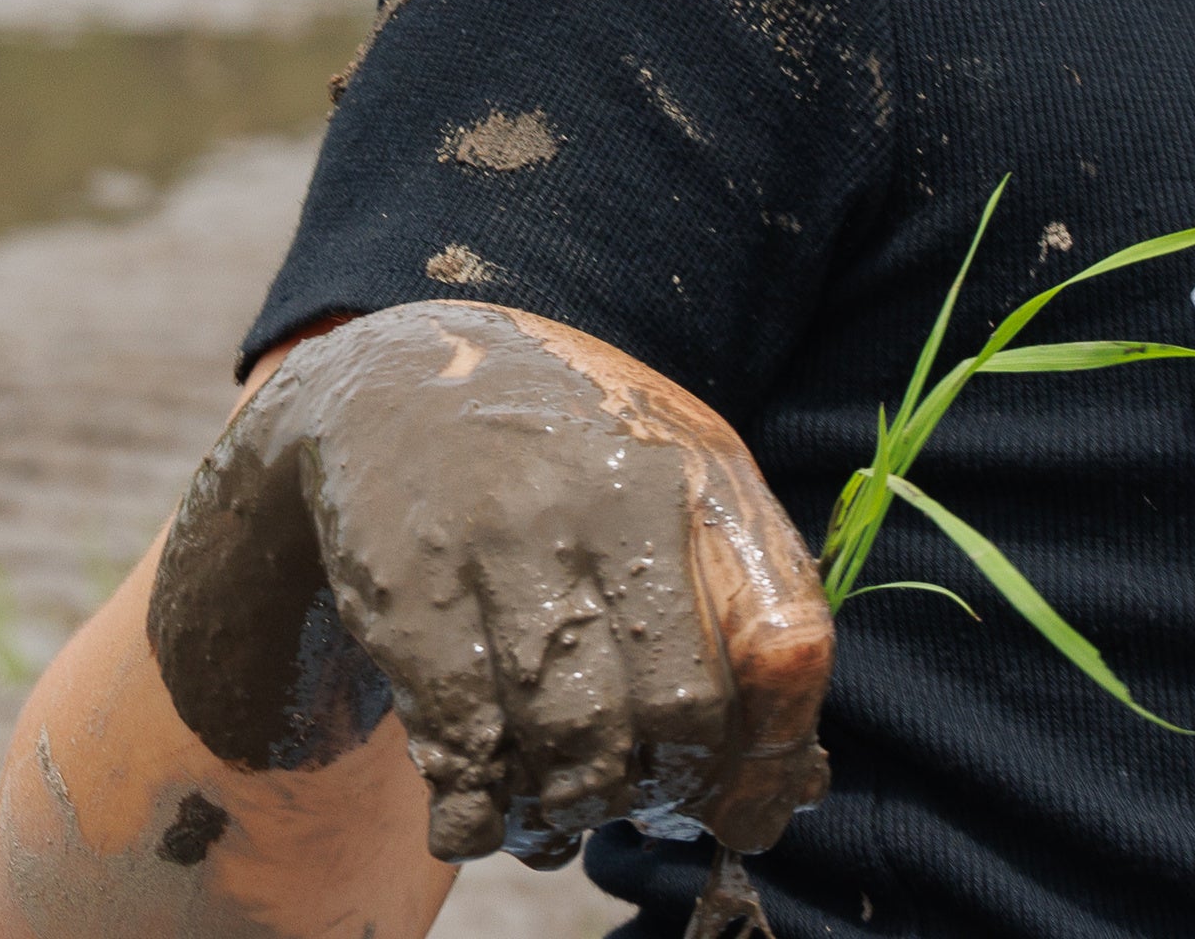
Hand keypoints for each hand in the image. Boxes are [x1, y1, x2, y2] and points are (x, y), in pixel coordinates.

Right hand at [144, 303, 832, 866]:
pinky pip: (463, 764)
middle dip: (673, 786)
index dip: (777, 752)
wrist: (393, 375)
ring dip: (580, 808)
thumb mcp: (688, 468)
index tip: (753, 805)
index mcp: (693, 474)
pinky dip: (485, 818)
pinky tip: (494, 803)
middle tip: (646, 793)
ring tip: (573, 794)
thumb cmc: (571, 444)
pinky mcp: (408, 608)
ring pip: (571, 750)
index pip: (785, 642)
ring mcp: (498, 557)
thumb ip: (753, 599)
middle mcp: (602, 508)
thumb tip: (801, 777)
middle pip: (677, 712)